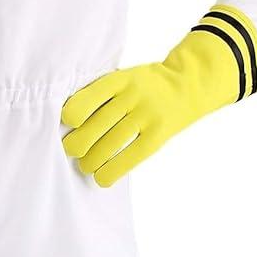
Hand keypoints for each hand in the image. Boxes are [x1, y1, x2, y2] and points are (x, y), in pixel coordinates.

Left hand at [60, 5, 256, 186]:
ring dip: (89, 162)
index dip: (71, 116)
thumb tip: (67, 127)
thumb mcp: (124, 78)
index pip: (87, 99)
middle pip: (94, 127)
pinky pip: (131, 157)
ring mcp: (148, 115)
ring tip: (85, 164)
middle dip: (75, 144)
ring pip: (109, 145)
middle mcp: (133, 95)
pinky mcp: (159, 134)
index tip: (68, 125)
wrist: (189, 84)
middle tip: (71, 149)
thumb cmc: (144, 86)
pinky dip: (111, 172)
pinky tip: (101, 177)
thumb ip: (100, 94)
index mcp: (119, 79)